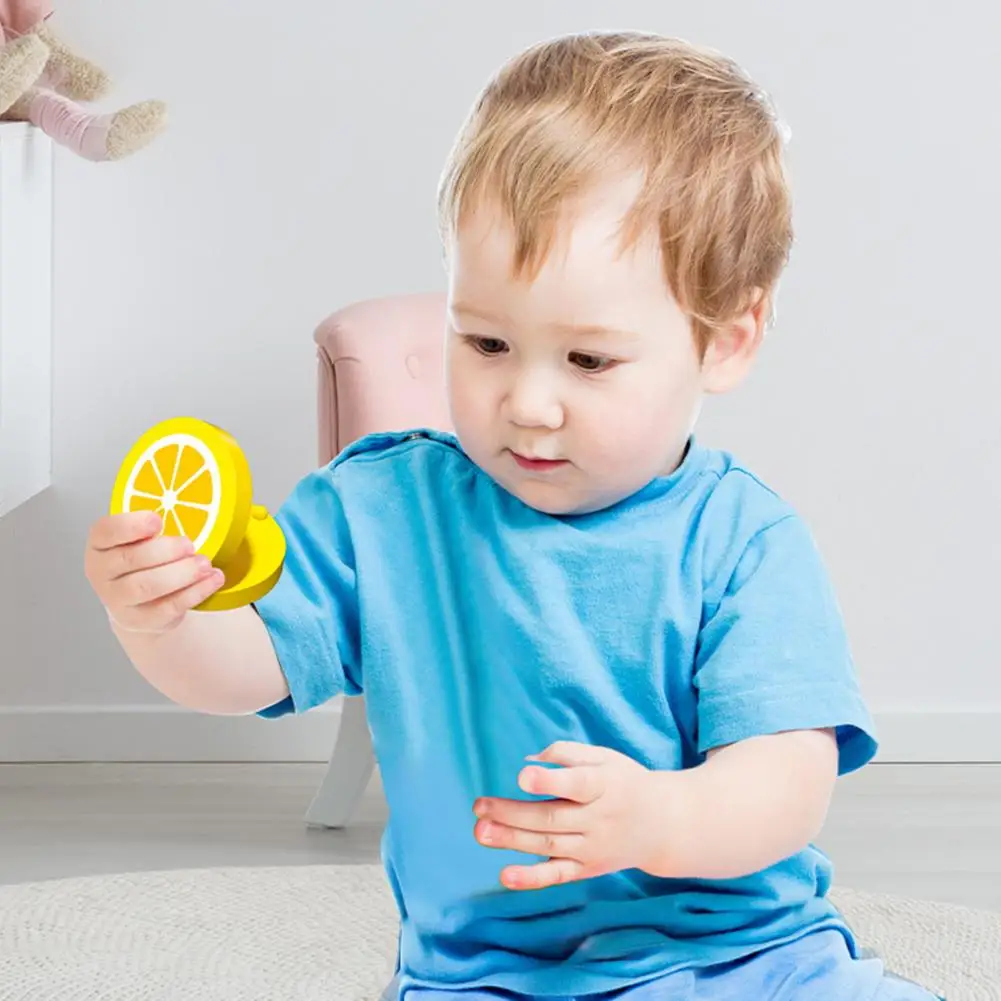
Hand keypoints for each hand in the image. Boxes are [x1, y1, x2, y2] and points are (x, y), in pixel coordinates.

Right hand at [84, 511, 224, 633]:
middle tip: (189, 544)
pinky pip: (168, 607)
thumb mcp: (140, 540)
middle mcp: (102, 572)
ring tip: (205, 564)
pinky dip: (194, 593)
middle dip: (164, 550)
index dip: (131, 525)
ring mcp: (118, 600)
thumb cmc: (141, 562)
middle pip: (130, 559)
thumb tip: (192, 512)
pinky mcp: (141, 620)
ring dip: (180, 573)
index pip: (106, 531)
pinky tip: (213, 580)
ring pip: (146, 586)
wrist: (138, 605)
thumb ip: (153, 528)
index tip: (158, 521)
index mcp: (100, 545)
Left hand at [472, 741, 669, 889]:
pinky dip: (531, 878)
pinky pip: (557, 875)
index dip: (550, 780)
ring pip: (548, 844)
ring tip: (480, 831)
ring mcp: (592, 848)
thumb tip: (529, 759)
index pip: (577, 784)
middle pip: (552, 818)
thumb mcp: (605, 757)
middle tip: (479, 806)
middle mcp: (599, 819)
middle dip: (513, 813)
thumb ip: (568, 753)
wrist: (662, 825)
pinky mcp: (586, 868)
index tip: (522, 775)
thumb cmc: (625, 782)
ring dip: (511, 840)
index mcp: (606, 785)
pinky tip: (505, 875)